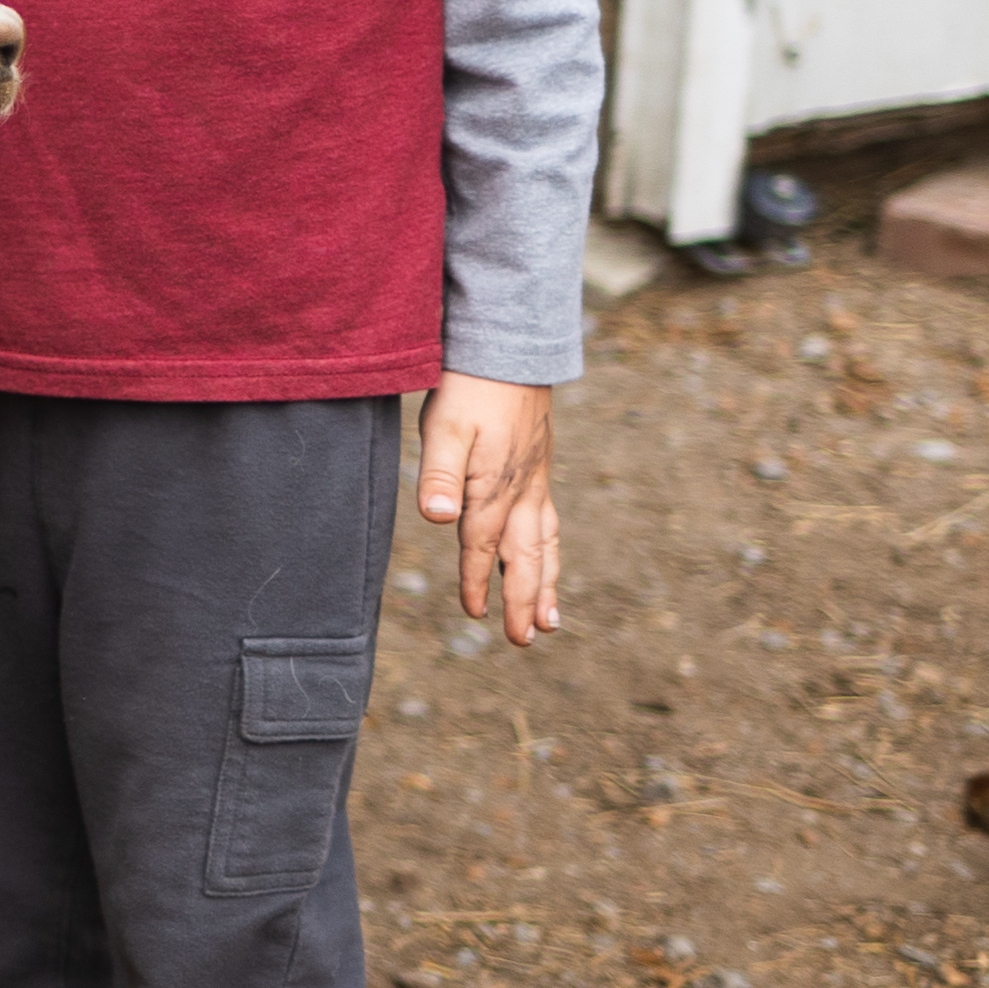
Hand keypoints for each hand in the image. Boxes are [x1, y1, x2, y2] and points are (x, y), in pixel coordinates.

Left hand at [420, 373, 560, 642]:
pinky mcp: (539, 468)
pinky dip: (552, 550)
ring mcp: (535, 480)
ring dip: (547, 583)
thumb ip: (439, 475)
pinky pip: (550, 521)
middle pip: (525, 556)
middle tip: (525, 639)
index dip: (478, 582)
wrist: (509, 349)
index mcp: (494, 488)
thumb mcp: (442, 427)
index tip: (476, 615)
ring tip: (551, 620)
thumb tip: (436, 520)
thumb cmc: (468, 388)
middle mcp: (522, 491)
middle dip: (522, 599)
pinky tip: (549, 558)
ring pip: (545, 543)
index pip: (482, 546)